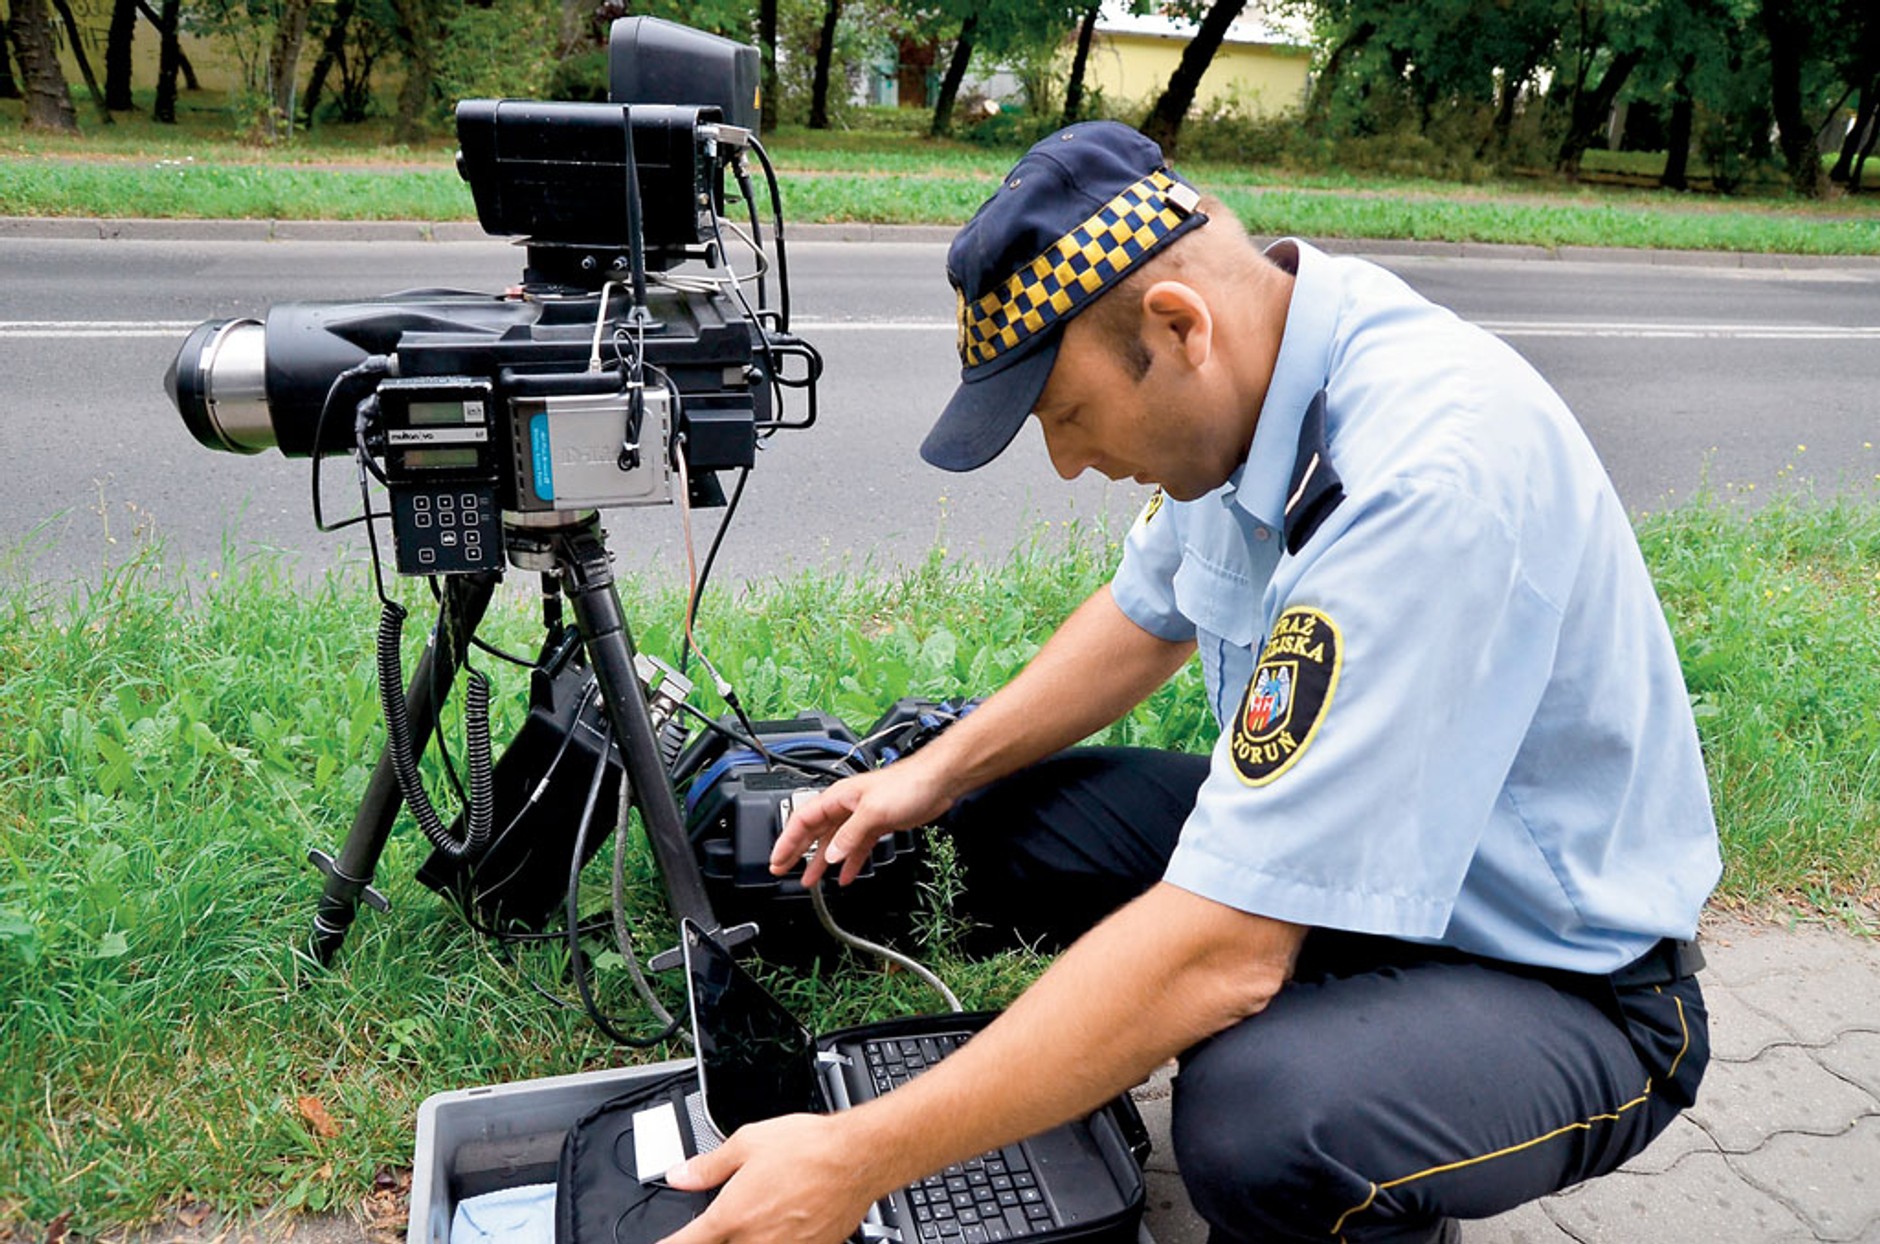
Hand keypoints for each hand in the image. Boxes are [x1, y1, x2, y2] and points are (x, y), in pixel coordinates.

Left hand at [659, 1113, 881, 1243]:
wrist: (857, 1158)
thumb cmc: (809, 1148)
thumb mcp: (747, 1143)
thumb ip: (707, 1166)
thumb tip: (679, 1175)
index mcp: (731, 1217)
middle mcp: (754, 1242)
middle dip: (714, 1238)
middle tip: (731, 1216)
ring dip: (746, 1238)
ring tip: (759, 1217)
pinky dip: (776, 1240)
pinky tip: (783, 1224)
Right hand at [772, 763, 952, 886]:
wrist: (937, 782)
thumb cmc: (907, 784)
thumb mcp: (873, 811)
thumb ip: (850, 835)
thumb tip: (831, 855)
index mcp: (837, 798)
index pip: (802, 820)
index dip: (787, 841)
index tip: (777, 860)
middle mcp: (846, 807)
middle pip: (813, 832)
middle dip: (796, 852)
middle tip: (782, 870)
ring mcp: (860, 817)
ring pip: (833, 842)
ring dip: (820, 862)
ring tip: (809, 880)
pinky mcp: (876, 825)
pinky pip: (855, 847)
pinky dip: (849, 862)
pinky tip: (845, 876)